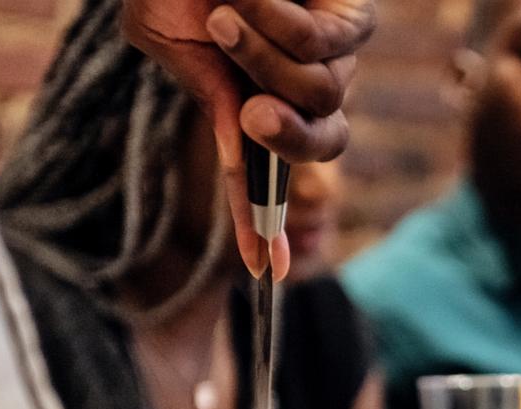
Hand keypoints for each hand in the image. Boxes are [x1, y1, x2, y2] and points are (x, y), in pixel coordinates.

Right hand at [123, 0, 375, 278]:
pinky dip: (282, 28)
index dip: (265, 224)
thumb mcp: (168, 41)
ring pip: (317, 95)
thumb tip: (243, 142)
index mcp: (259, 104)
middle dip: (284, 138)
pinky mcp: (352, 17)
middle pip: (321, 145)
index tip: (268, 271)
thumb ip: (205, 96)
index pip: (270, 178)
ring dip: (264, 60)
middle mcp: (302, 87)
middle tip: (250, 113)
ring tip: (229, 18)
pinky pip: (325, 49)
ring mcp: (333, 54)